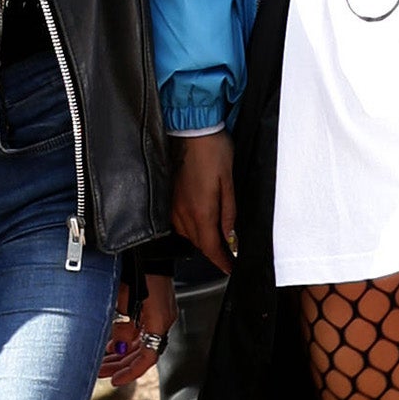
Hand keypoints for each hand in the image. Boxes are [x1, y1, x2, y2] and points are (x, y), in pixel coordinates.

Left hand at [101, 270, 177, 385]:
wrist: (148, 247)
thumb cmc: (138, 267)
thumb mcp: (125, 299)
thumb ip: (123, 327)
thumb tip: (117, 346)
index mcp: (159, 320)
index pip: (148, 357)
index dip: (131, 372)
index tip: (115, 379)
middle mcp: (162, 320)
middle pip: (143, 353)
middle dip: (121, 364)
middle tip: (101, 371)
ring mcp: (159, 314)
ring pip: (140, 343)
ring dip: (121, 353)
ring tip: (103, 361)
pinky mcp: (153, 308)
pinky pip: (140, 331)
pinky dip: (125, 340)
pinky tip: (111, 343)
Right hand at [170, 133, 236, 273]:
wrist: (191, 130)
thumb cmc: (213, 150)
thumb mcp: (229, 182)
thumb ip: (228, 212)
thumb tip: (230, 236)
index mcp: (201, 210)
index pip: (210, 247)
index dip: (221, 262)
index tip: (230, 269)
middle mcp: (182, 212)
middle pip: (199, 244)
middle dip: (214, 253)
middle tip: (228, 257)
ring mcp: (173, 205)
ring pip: (188, 235)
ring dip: (202, 241)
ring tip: (217, 242)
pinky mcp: (168, 197)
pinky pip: (178, 223)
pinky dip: (191, 228)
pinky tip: (200, 222)